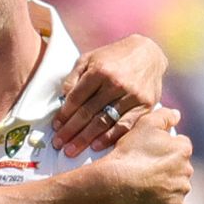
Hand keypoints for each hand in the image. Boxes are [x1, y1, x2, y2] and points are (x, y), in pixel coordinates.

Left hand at [52, 34, 167, 156]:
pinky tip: (96, 146)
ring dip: (86, 138)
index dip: (64, 114)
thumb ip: (74, 77)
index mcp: (99, 71)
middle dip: (71, 130)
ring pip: (104, 121)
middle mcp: (115, 84)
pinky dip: (110, 137)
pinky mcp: (145, 105)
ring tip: (71, 150)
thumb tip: (62, 99)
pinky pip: (125, 125)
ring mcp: (131, 95)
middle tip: (58, 144)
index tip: (55, 126)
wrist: (148, 53)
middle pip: (88, 112)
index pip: (76, 98)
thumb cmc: (112, 57)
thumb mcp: (89, 59)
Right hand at [100, 108, 192, 203]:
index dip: (165, 144)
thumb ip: (164, 115)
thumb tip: (176, 114)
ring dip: (164, 180)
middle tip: (145, 162)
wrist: (117, 181)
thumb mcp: (145, 123)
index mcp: (183, 150)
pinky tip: (146, 191)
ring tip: (144, 177)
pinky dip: (161, 196)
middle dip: (167, 163)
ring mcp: (180, 190)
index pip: (180, 144)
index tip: (150, 147)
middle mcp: (187, 170)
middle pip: (178, 164)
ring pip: (175, 182)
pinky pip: (169, 199)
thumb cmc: (131, 151)